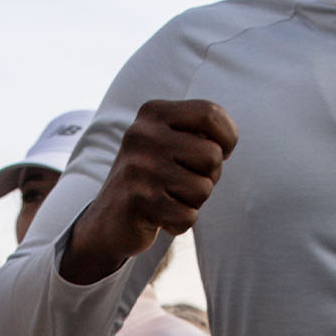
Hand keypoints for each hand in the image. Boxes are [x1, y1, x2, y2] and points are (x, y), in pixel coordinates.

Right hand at [59, 99, 234, 283]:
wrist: (107, 219)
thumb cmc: (154, 177)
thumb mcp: (171, 142)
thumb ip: (200, 133)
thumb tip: (226, 142)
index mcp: (152, 112)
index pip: (210, 113)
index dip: (227, 138)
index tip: (219, 152)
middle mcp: (142, 135)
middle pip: (213, 155)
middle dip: (209, 176)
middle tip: (183, 181)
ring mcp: (139, 168)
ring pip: (204, 188)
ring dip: (193, 201)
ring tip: (168, 197)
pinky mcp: (138, 201)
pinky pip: (189, 217)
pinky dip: (180, 222)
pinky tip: (159, 216)